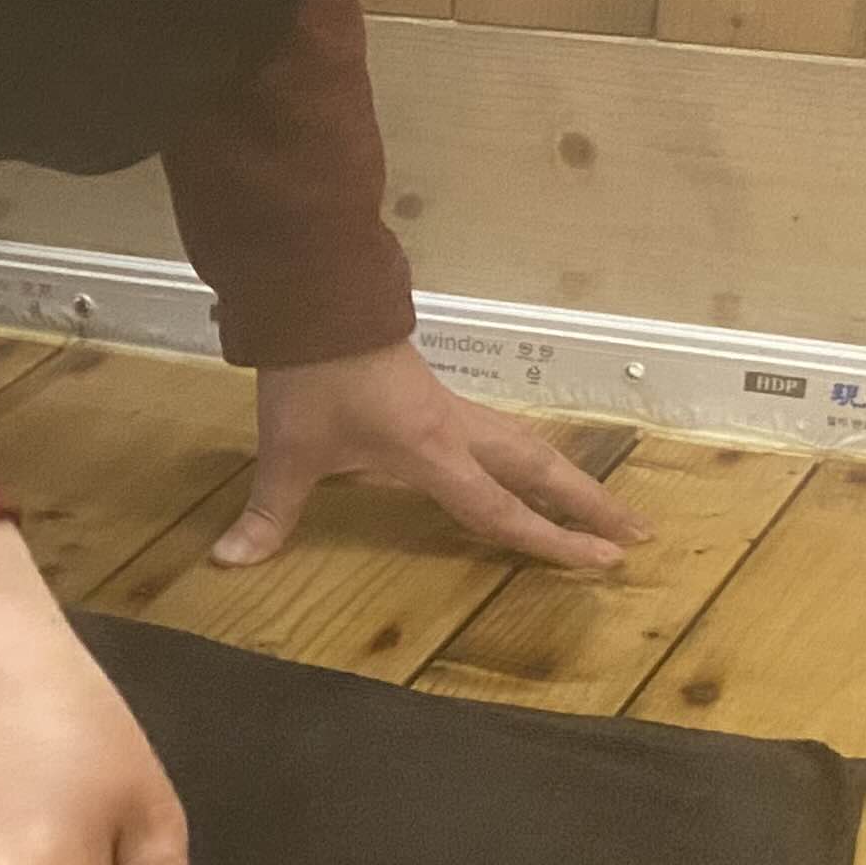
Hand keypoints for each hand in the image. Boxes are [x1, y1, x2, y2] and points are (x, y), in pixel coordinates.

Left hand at [214, 341, 649, 571]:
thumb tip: (228, 562)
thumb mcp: (286, 449)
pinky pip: (503, 436)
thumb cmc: (310, 377)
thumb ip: (268, 512)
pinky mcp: (440, 398)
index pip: (502, 509)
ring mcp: (454, 411)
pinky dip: (533, 460)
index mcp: (432, 452)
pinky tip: (539, 471)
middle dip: (590, 506)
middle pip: (540, 472)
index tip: (604, 563)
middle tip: (637, 535)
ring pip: (529, 448)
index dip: (551, 542)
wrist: (316, 302)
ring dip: (570, 480)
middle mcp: (457, 432)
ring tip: (607, 509)